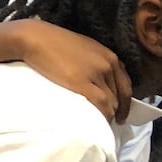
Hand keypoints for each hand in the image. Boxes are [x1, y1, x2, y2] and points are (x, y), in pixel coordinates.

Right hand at [17, 20, 131, 122]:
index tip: (121, 112)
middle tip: (110, 121)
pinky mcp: (82, 83)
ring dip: (109, 114)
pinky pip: (102, 105)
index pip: (126, 84)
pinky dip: (104, 116)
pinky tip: (99, 122)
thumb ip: (95, 61)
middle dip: (117, 109)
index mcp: (109, 55)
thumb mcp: (83, 48)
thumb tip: (99, 80)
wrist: (35, 38)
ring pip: (112, 102)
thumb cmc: (54, 41)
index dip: (126, 101)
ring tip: (101, 123)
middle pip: (120, 96)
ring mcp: (96, 74)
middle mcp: (107, 64)